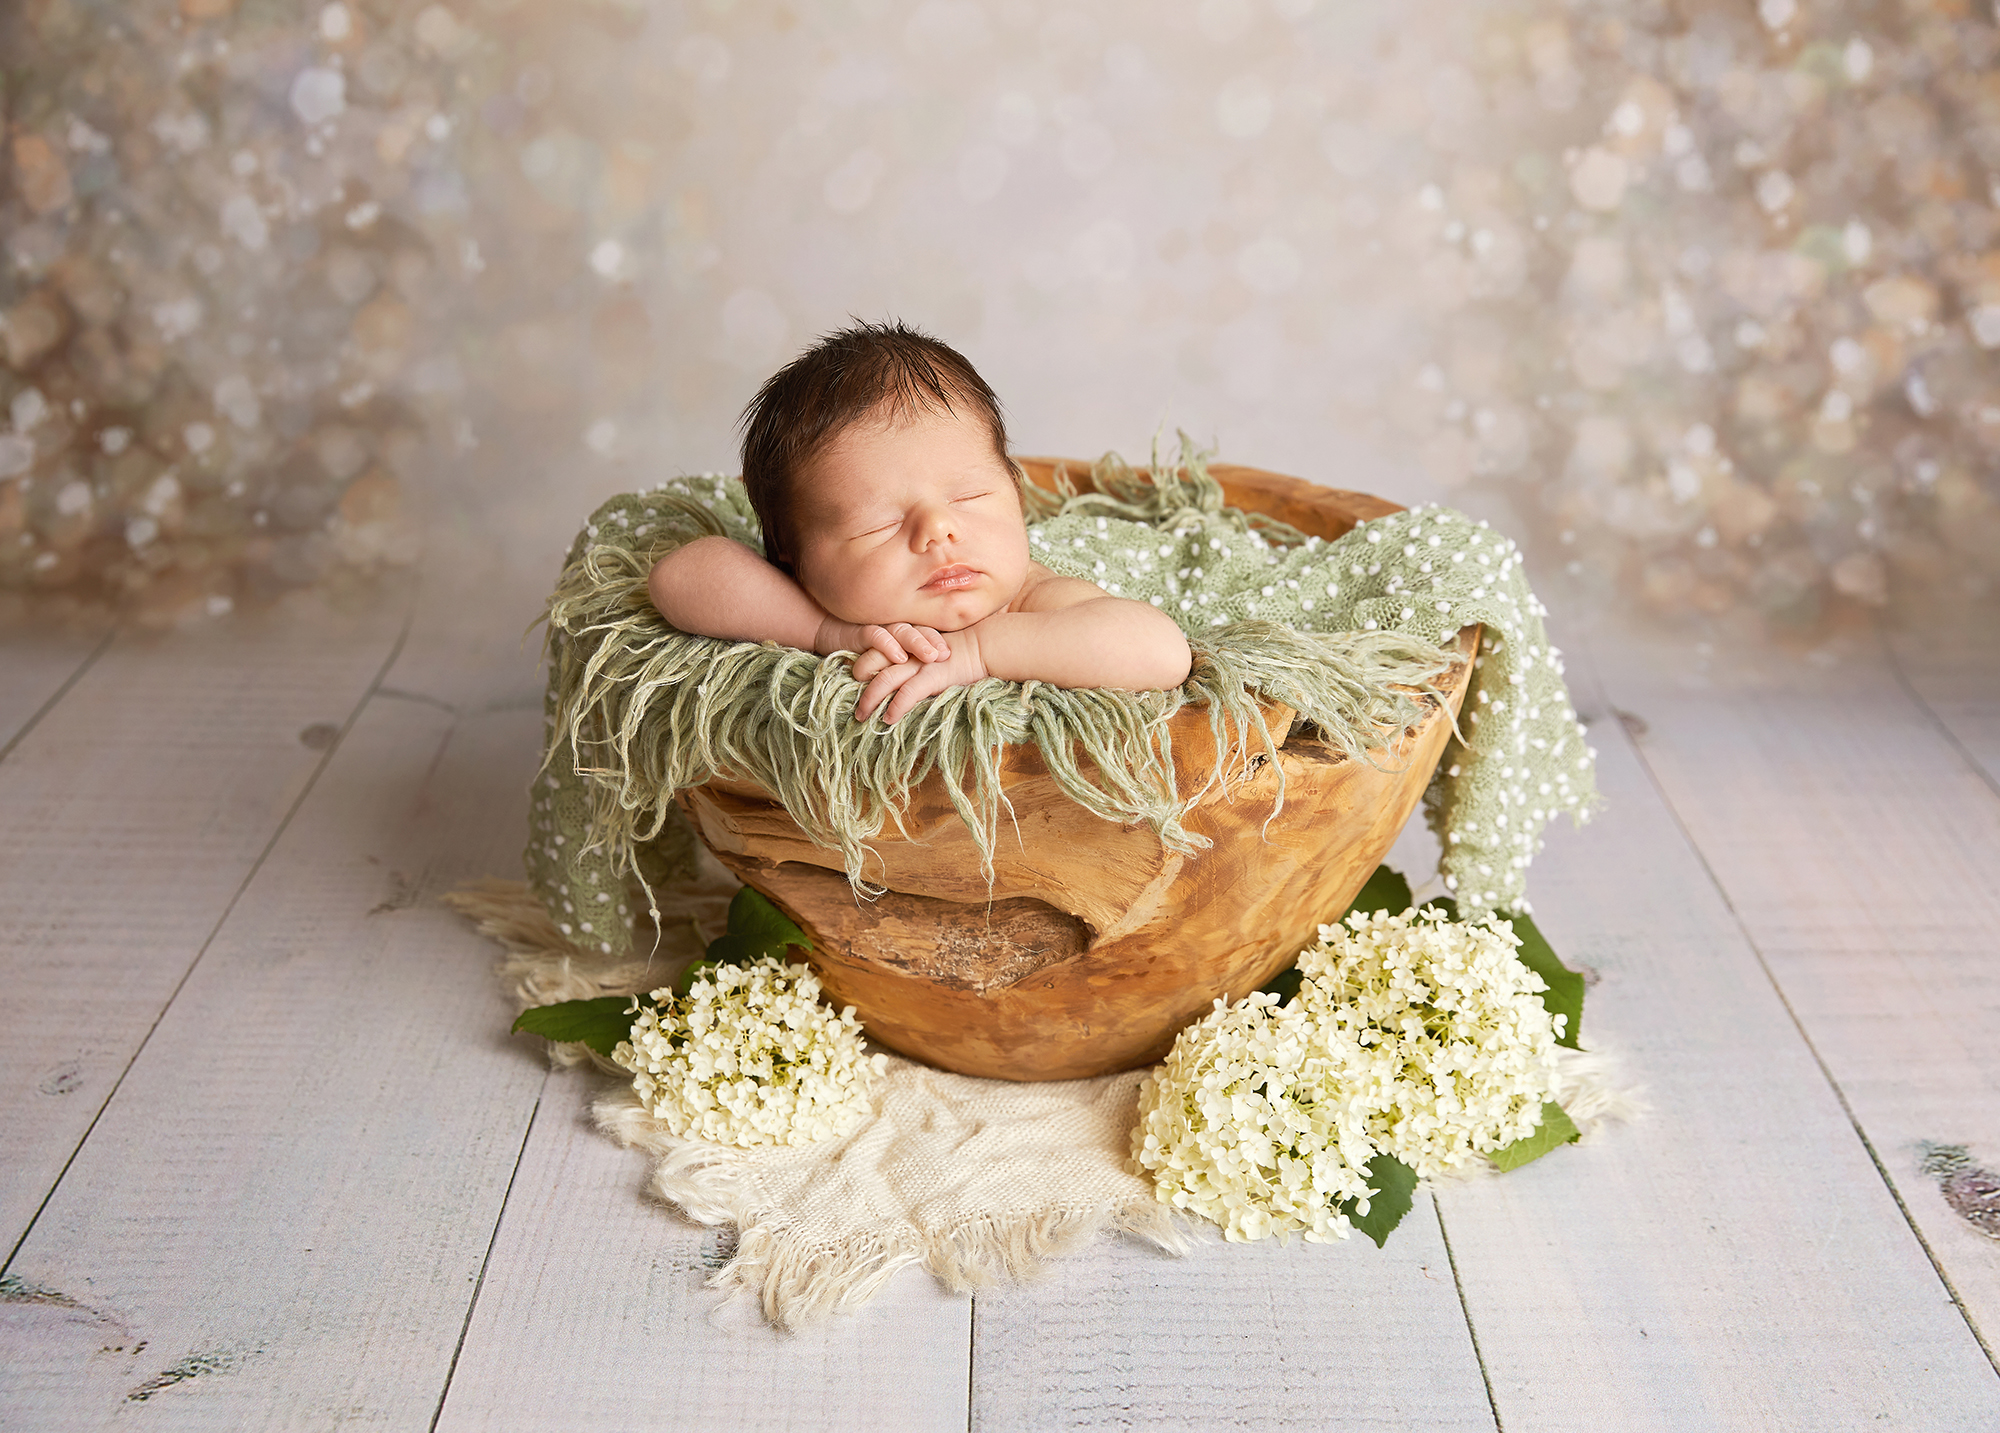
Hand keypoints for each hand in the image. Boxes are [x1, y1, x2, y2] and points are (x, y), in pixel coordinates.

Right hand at [815, 617, 949, 677]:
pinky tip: (899, 656)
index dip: (942, 643)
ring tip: (931, 657)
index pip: (929, 634)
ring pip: (903, 632)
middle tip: (948, 656)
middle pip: (920, 631)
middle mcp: (896, 628)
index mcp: (906, 633)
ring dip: (918, 643)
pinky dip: (889, 646)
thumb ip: (908, 666)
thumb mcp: (890, 659)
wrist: (831, 632)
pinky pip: (877, 636)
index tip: (956, 656)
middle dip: (935, 643)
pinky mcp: (861, 632)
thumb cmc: (865, 650)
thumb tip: (933, 684)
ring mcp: (880, 628)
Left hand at [855, 627, 987, 724]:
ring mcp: (919, 663)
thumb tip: (900, 674)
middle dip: (858, 680)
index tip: (853, 679)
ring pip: (884, 680)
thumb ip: (915, 658)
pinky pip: (908, 693)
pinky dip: (895, 707)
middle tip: (851, 699)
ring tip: (861, 716)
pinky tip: (888, 719)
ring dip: (870, 699)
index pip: (875, 649)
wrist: (985, 647)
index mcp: (906, 642)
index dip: (861, 662)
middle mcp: (909, 650)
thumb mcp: (932, 650)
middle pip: (872, 662)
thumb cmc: (961, 651)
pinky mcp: (932, 676)